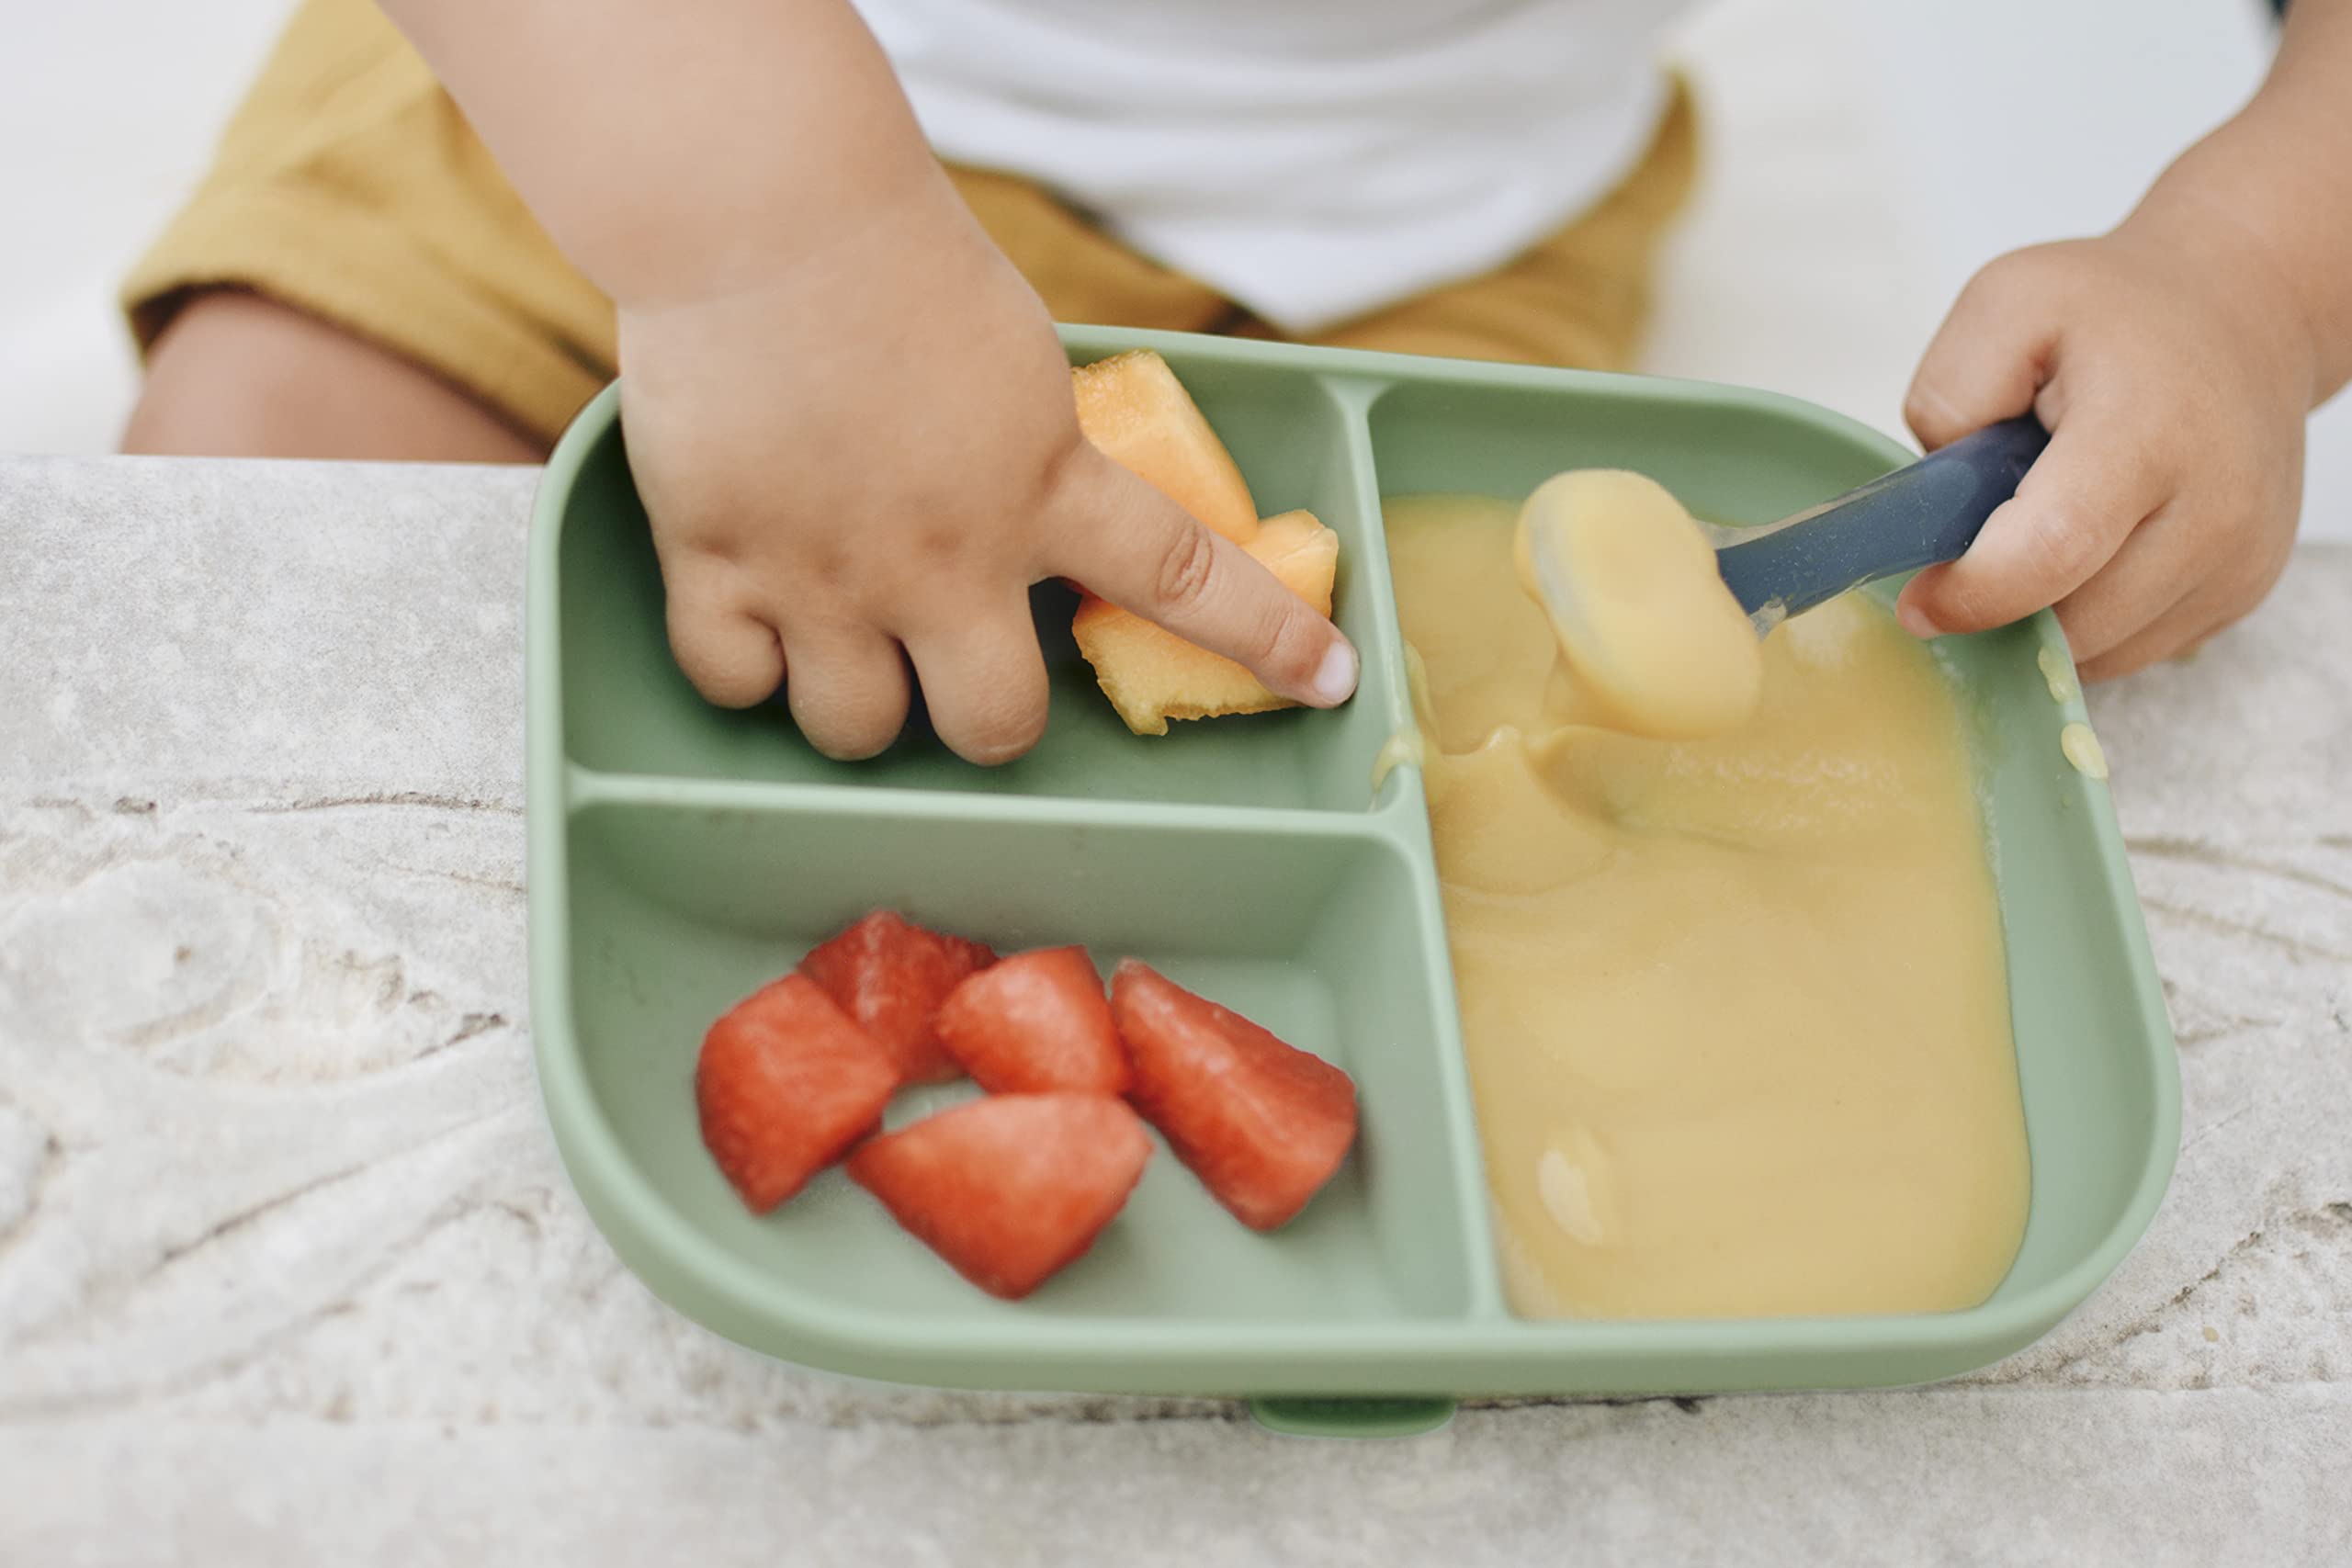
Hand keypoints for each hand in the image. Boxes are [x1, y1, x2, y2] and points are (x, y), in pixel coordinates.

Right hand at [616, 185, 1357, 761]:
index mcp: (1044, 485)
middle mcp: (945, 557)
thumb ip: (1037, 458)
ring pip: (860, 732)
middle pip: (994, 730)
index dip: (1263, 639)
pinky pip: (734, 686)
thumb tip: (1041, 511)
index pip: (1185, 579)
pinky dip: (749, 668)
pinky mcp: (720, 563)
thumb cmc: (897, 261)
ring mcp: (829, 573)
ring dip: (863, 703)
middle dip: (987, 718)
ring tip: (845, 637)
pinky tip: (756, 619)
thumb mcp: (1020, 366)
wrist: (766, 215)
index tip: (1326, 678)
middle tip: (961, 663)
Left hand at [1897, 222, 2311, 680]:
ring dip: (2042, 615)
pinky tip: (2088, 548)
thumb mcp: (2009, 300)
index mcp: (2149, 431)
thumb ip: (1951, 394)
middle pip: (2073, 620)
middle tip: (1977, 542)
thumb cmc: (2119, 309)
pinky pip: (2132, 649)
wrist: (2245, 312)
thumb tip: (1933, 501)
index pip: (2053, 549)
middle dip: (2000, 604)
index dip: (1972, 593)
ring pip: (2099, 650)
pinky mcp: (2240, 594)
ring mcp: (2237, 562)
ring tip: (2042, 528)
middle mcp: (2212, 509)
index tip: (1919, 600)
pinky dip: (2088, 618)